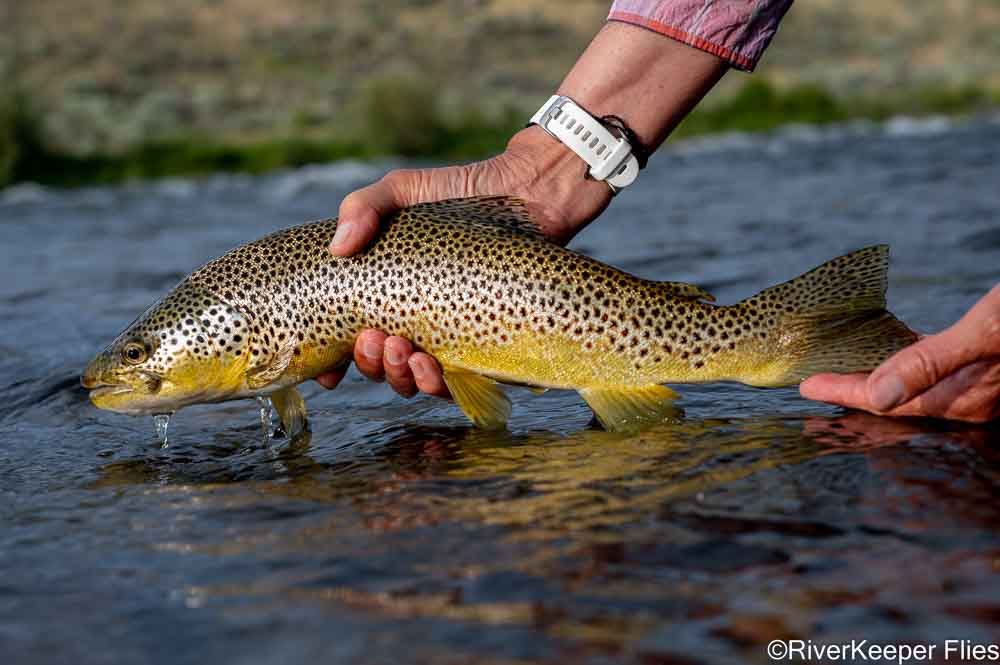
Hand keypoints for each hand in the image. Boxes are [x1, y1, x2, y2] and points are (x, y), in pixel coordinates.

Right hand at [314, 127, 612, 395]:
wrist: (528, 192)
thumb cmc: (462, 191)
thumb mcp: (403, 190)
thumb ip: (363, 206)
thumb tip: (338, 248)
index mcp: (389, 297)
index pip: (354, 343)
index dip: (334, 365)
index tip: (327, 370)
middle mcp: (417, 323)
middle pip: (382, 367)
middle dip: (371, 362)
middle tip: (374, 337)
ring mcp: (452, 337)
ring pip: (417, 382)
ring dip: (401, 376)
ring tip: (403, 348)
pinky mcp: (489, 345)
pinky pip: (462, 384)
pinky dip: (440, 384)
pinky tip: (432, 364)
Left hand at [800, 285, 999, 422]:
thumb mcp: (984, 334)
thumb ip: (929, 365)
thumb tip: (878, 397)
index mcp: (965, 396)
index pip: (888, 401)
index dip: (845, 392)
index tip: (805, 386)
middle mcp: (971, 397)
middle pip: (894, 398)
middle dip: (853, 391)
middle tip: (813, 382)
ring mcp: (980, 383)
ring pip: (913, 384)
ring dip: (876, 375)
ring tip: (841, 367)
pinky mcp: (987, 363)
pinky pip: (934, 367)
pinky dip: (907, 359)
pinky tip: (893, 348)